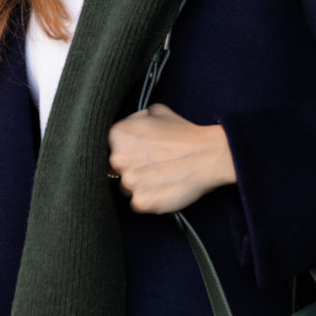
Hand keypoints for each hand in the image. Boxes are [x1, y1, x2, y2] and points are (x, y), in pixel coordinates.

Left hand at [108, 103, 236, 214]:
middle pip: (113, 171)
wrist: (208, 154)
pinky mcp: (142, 202)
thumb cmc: (184, 133)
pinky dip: (149, 200)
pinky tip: (163, 189)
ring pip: (124, 189)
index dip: (123, 153)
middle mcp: (118, 158)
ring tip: (160, 178)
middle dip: (130, 169)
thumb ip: (135, 119)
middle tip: (151, 167)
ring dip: (139, 186)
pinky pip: (137, 204)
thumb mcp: (157, 111)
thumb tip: (130, 124)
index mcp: (118, 134)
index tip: (137, 155)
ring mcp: (129, 182)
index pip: (108, 148)